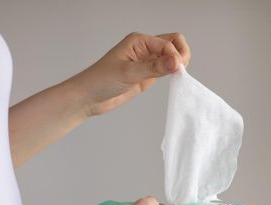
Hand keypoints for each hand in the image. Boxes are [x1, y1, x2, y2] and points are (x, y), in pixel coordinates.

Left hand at [70, 32, 190, 116]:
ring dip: (178, 64)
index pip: (167, 43)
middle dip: (181, 55)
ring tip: (176, 77)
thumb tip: (175, 62)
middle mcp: (144, 48)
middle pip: (173, 44)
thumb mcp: (128, 73)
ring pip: (171, 57)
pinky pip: (166, 69)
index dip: (174, 56)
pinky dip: (173, 73)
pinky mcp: (148, 75)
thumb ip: (153, 67)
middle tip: (180, 71)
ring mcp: (147, 62)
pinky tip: (172, 81)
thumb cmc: (100, 80)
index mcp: (139, 41)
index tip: (175, 70)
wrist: (90, 98)